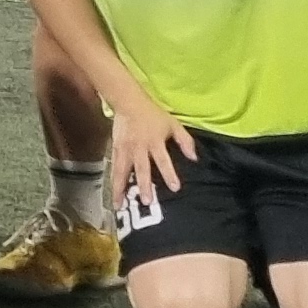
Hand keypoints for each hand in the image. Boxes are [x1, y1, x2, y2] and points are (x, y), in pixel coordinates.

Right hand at [109, 86, 198, 218]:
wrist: (128, 102)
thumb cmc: (153, 115)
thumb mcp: (173, 124)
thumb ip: (185, 141)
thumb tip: (194, 158)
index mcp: (155, 142)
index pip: (163, 160)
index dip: (169, 173)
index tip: (175, 188)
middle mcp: (139, 148)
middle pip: (142, 168)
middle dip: (144, 185)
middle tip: (147, 201)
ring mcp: (125, 149)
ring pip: (122, 171)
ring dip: (120, 188)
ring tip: (119, 205)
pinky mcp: (115, 149)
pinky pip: (114, 168)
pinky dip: (113, 182)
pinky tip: (113, 195)